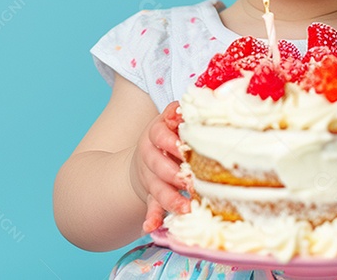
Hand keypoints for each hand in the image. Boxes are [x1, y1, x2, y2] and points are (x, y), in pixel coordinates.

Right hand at [130, 101, 189, 232]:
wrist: (146, 154)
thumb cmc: (171, 134)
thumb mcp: (172, 119)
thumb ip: (179, 114)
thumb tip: (184, 108)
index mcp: (156, 133)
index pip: (159, 135)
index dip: (170, 142)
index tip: (183, 148)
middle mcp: (149, 155)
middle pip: (157, 164)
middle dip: (173, 174)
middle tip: (190, 182)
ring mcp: (149, 176)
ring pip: (156, 188)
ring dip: (169, 199)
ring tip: (184, 207)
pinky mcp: (151, 194)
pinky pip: (150, 206)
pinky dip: (151, 217)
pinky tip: (150, 226)